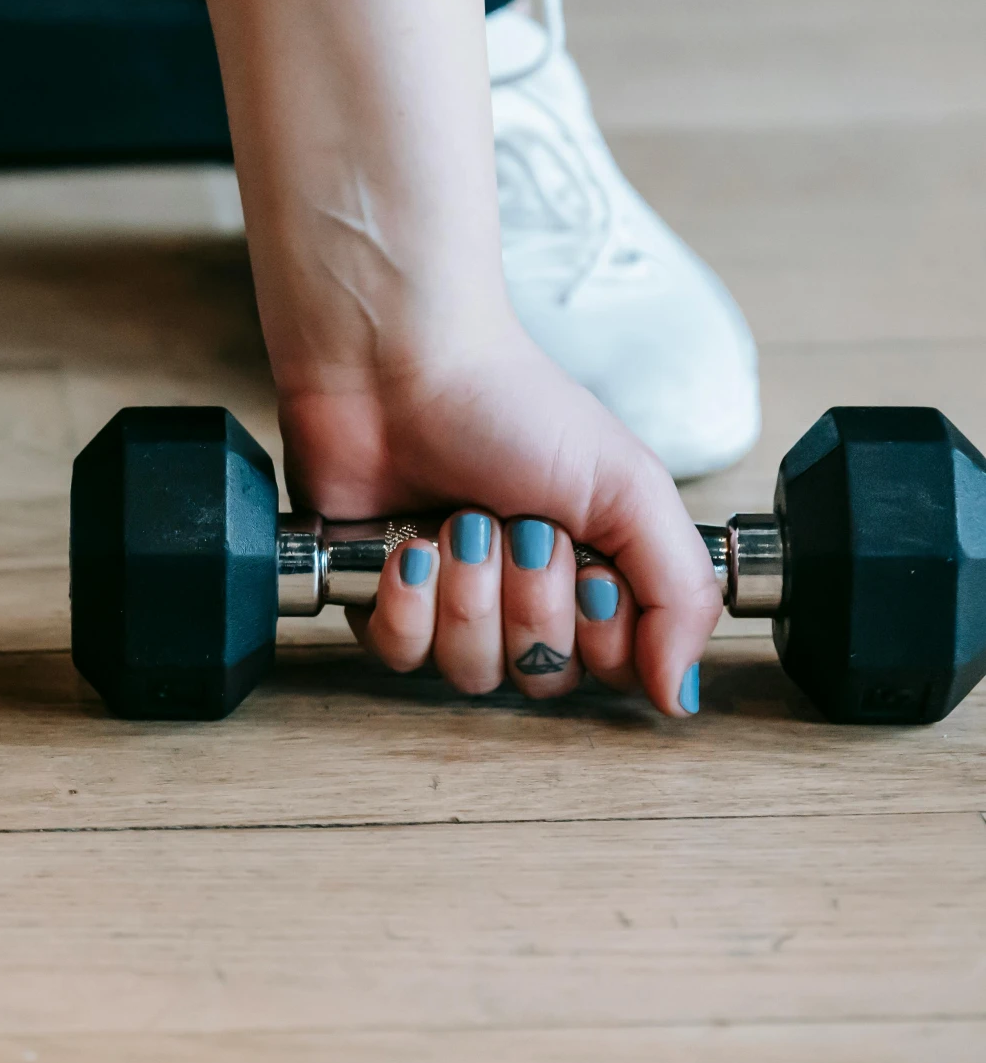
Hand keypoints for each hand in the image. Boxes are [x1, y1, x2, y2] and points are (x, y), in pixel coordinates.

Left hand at [278, 327, 718, 714]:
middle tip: (518, 528)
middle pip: (541, 677)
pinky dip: (407, 599)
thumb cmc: (513, 407)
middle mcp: (524, 599)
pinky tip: (408, 544)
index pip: (613, 671)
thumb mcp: (631, 488)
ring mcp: (451, 602)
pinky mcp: (381, 600)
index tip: (589, 566)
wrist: (398, 365)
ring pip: (470, 671)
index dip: (600, 630)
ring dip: (469, 591)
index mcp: (593, 574)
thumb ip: (682, 595)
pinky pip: (400, 653)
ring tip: (462, 521)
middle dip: (530, 600)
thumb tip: (681, 697)